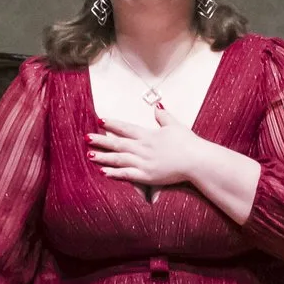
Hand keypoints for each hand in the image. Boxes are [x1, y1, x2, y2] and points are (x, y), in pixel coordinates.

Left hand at [87, 106, 202, 189]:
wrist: (197, 161)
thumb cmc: (188, 143)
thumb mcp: (175, 125)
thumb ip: (164, 117)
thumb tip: (157, 106)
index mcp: (148, 135)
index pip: (126, 128)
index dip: (112, 124)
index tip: (99, 120)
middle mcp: (143, 148)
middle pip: (117, 143)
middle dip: (100, 140)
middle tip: (85, 137)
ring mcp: (143, 163)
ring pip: (118, 159)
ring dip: (103, 157)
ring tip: (89, 155)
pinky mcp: (147, 176)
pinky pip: (127, 175)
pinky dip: (114, 173)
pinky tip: (103, 172)